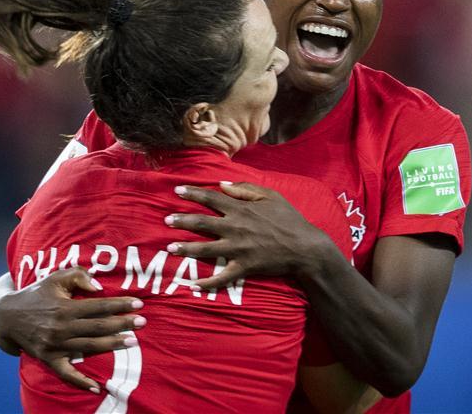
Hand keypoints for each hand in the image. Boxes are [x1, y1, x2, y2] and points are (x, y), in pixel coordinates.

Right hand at [0, 267, 145, 391]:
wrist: (7, 316)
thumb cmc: (37, 293)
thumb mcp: (55, 277)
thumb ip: (78, 276)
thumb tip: (99, 288)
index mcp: (64, 307)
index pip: (98, 306)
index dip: (119, 304)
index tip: (138, 303)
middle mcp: (60, 328)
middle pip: (98, 327)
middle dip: (122, 324)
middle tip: (142, 322)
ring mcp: (54, 346)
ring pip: (88, 347)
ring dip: (111, 345)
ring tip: (131, 341)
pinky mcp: (48, 359)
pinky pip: (66, 374)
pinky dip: (81, 382)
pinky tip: (97, 387)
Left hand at [165, 182, 330, 289]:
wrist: (305, 248)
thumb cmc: (289, 219)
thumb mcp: (271, 196)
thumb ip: (245, 189)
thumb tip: (222, 185)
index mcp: (241, 210)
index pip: (211, 199)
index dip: (192, 194)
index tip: (176, 191)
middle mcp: (235, 228)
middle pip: (202, 223)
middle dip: (182, 221)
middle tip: (166, 220)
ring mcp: (238, 250)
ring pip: (205, 249)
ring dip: (186, 248)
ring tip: (170, 248)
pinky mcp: (243, 267)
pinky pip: (222, 277)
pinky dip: (207, 283)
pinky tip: (193, 286)